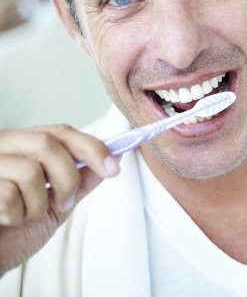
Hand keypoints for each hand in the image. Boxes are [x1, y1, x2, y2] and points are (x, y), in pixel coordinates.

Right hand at [0, 125, 119, 276]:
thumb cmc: (12, 235)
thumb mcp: (55, 206)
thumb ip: (80, 181)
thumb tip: (114, 158)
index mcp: (22, 146)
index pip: (61, 132)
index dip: (91, 147)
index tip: (113, 167)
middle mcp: (2, 147)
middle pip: (48, 142)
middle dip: (67, 178)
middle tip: (63, 204)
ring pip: (31, 171)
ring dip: (38, 204)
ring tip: (26, 216)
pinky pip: (9, 194)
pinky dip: (16, 215)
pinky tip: (6, 220)